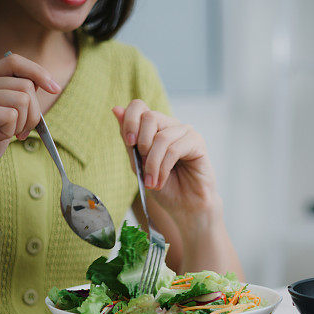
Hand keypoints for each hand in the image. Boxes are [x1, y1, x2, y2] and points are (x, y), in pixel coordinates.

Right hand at [0, 53, 60, 199]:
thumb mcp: (5, 120)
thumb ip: (18, 100)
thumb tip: (45, 83)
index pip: (13, 61)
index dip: (38, 72)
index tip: (55, 89)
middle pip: (25, 85)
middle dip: (33, 114)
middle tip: (19, 133)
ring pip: (22, 99)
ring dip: (21, 124)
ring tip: (2, 135)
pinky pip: (10, 116)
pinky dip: (8, 132)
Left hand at [111, 100, 220, 222]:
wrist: (183, 207)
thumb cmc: (163, 186)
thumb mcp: (138, 164)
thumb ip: (129, 139)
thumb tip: (116, 109)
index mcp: (155, 128)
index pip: (139, 106)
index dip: (130, 120)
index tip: (129, 143)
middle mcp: (170, 125)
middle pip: (149, 117)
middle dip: (141, 145)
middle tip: (143, 167)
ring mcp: (185, 132)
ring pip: (161, 137)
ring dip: (152, 164)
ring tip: (152, 181)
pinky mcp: (197, 142)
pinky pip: (174, 149)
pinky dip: (163, 168)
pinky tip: (161, 181)